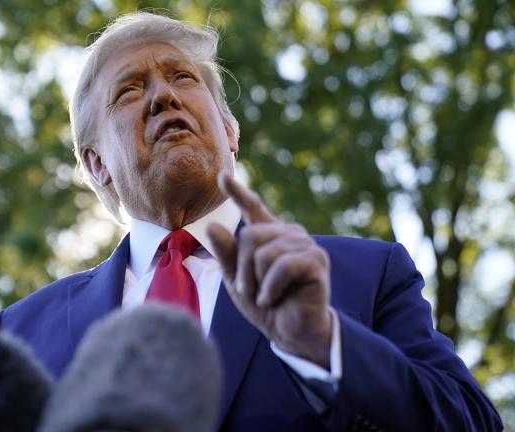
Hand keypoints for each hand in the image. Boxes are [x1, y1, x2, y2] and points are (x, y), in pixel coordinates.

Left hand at [207, 173, 332, 367]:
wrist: (290, 332)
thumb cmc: (265, 304)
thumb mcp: (237, 279)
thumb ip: (225, 254)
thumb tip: (212, 226)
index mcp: (269, 235)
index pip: (252, 208)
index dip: (238, 192)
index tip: (222, 176)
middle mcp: (288, 234)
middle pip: (249, 236)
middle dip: (242, 269)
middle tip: (250, 291)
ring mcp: (305, 244)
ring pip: (262, 252)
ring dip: (256, 282)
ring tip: (264, 297)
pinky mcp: (315, 260)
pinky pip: (280, 266)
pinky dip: (270, 288)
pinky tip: (273, 299)